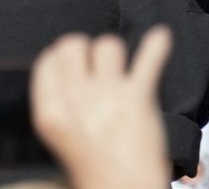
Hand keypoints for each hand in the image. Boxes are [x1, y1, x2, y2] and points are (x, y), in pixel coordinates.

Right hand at [31, 27, 174, 188]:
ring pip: (108, 45)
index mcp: (50, 108)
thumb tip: (67, 69)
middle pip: (74, 43)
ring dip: (115, 55)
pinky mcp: (139, 97)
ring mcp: (108, 93)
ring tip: (121, 69)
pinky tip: (161, 36)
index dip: (60, 58)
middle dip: (84, 50)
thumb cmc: (92, 171)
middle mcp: (76, 95)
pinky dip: (156, 46)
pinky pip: (148, 59)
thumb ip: (58, 102)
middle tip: (94, 64)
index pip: (48, 60)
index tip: (70, 62)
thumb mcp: (58, 136)